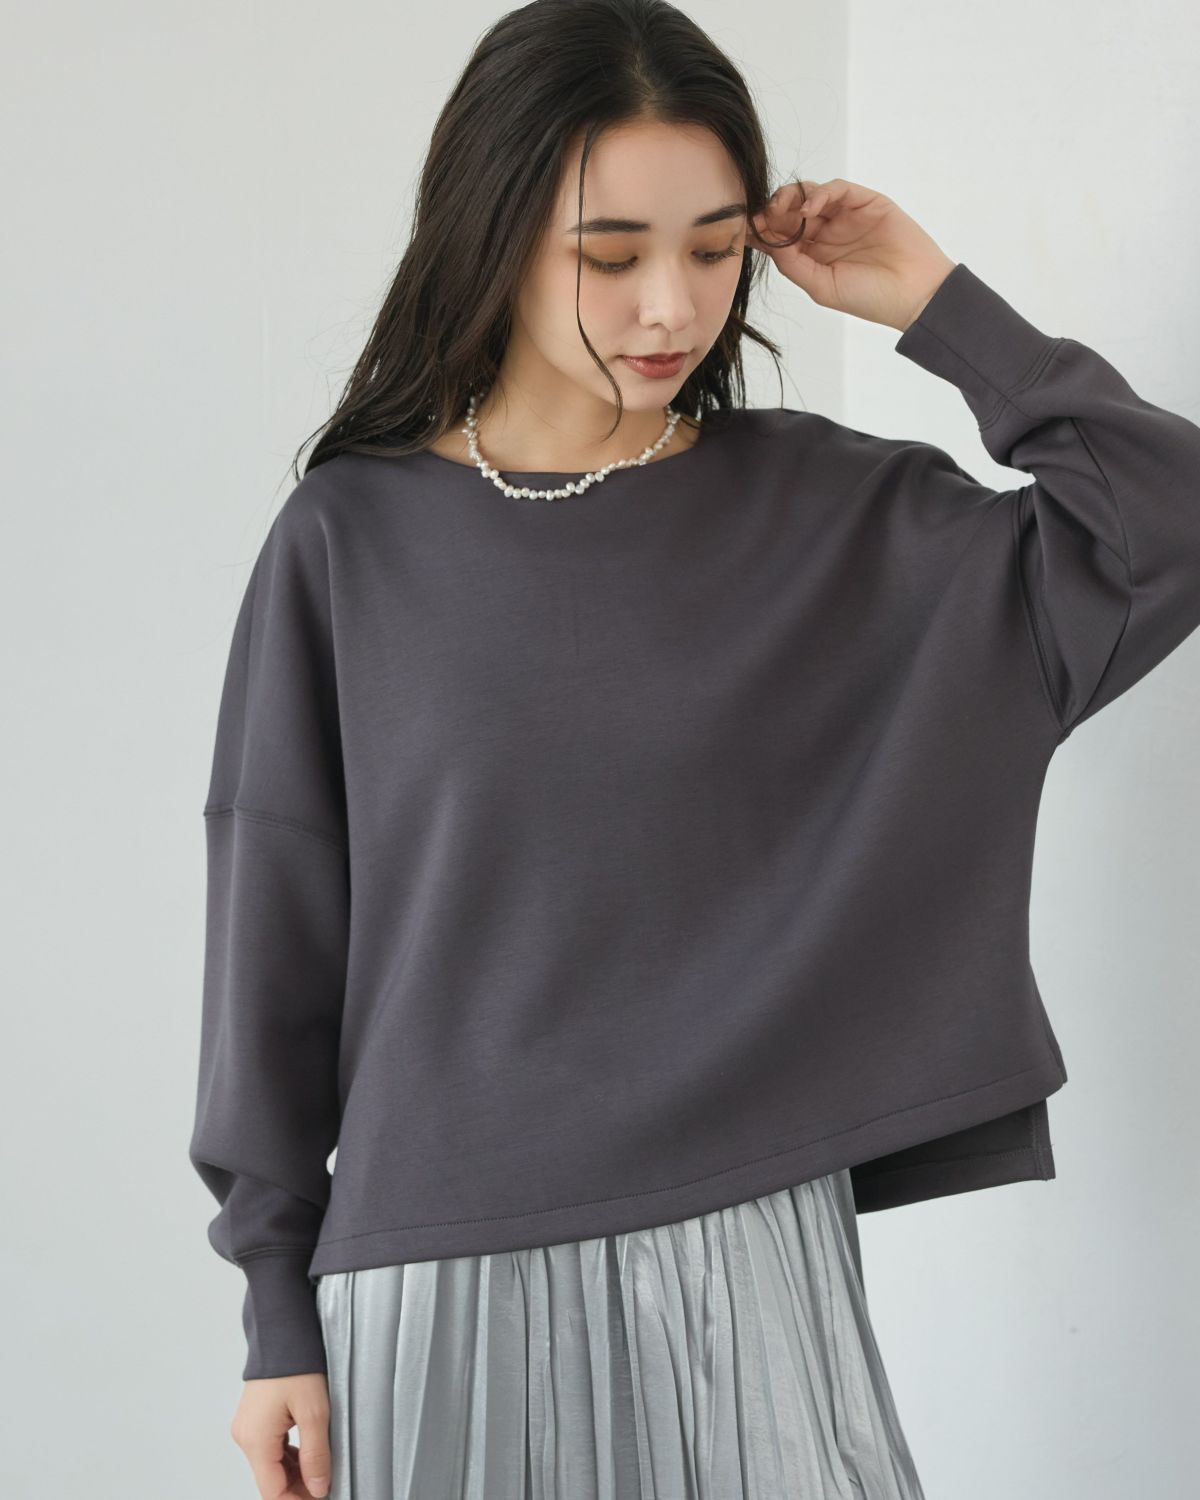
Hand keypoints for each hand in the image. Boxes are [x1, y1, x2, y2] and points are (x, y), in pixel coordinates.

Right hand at [230, 1373, 331, 1498]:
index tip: (322, 1497)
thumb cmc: (296, 1363)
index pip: (273, 1492)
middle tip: (326, 1485)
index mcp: (256, 1440)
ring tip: (323, 1471)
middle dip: (298, 1489)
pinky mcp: (255, 1418)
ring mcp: (249, 1427)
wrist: (283, 1329)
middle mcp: (246, 1437)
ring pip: (272, 1465)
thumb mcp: (315, 1411)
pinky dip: (290, 1457)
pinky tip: (310, 1454)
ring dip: (296, 1473)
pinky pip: (271, 1448)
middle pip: (271, 1480)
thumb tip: (318, 1489)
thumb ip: (316, 1455)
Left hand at [747, 177, 957, 332]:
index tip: (746, 230)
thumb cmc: (870, 298)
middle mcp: (827, 233)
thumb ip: (793, 264)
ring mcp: (846, 216)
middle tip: (761, 217)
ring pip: (809, 195)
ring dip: (790, 198)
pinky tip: (809, 209)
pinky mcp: (866, 202)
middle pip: (790, 211)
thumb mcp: (821, 286)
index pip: (781, 235)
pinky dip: (819, 194)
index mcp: (814, 255)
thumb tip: (766, 241)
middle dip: (772, 211)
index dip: (762, 230)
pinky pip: (837, 189)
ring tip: (780, 211)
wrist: (913, 294)